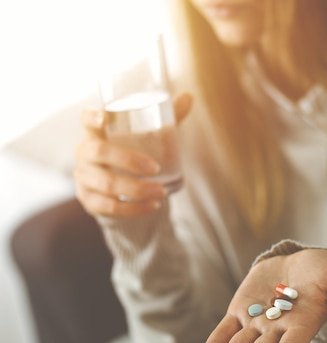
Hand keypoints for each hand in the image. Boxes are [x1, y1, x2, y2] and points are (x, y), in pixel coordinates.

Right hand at [74, 92, 192, 216]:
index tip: (104, 117)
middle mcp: (85, 153)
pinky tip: (152, 206)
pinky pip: (107, 206)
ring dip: (135, 189)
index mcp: (97, 133)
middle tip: (155, 168)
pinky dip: (132, 209)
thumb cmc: (136, 153)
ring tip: (161, 192)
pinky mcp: (88, 200)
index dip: (91, 117)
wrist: (122, 189)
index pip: (86, 120)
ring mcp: (84, 177)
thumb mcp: (151, 136)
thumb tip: (189, 96)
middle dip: (128, 160)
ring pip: (105, 184)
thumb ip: (168, 118)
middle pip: (99, 152)